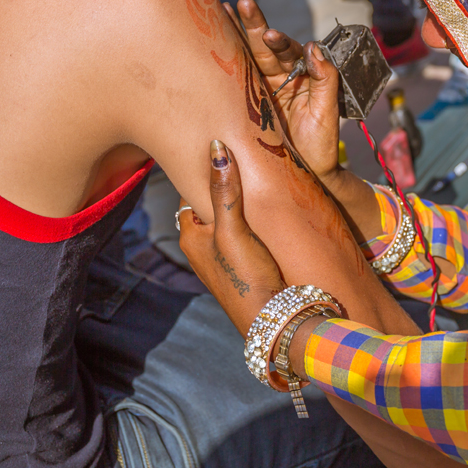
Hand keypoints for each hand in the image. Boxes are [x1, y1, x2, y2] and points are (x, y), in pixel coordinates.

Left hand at [178, 140, 286, 333]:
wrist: (276, 320)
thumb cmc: (247, 278)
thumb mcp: (233, 230)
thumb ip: (224, 190)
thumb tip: (215, 147)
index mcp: (191, 238)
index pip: (190, 192)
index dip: (203, 170)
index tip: (219, 148)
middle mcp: (204, 247)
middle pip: (211, 204)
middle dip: (225, 183)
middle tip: (244, 156)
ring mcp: (226, 255)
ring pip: (230, 217)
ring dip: (242, 201)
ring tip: (259, 175)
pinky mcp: (247, 263)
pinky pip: (246, 231)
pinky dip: (254, 217)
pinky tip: (270, 207)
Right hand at [227, 0, 342, 178]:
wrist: (305, 175)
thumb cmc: (320, 145)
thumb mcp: (327, 112)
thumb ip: (325, 78)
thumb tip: (314, 47)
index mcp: (301, 75)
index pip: (289, 51)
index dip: (280, 42)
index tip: (270, 35)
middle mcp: (281, 76)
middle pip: (265, 45)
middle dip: (254, 24)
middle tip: (245, 4)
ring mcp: (263, 86)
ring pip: (248, 54)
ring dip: (236, 32)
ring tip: (224, 9)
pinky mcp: (246, 100)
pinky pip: (236, 75)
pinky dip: (225, 54)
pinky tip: (213, 36)